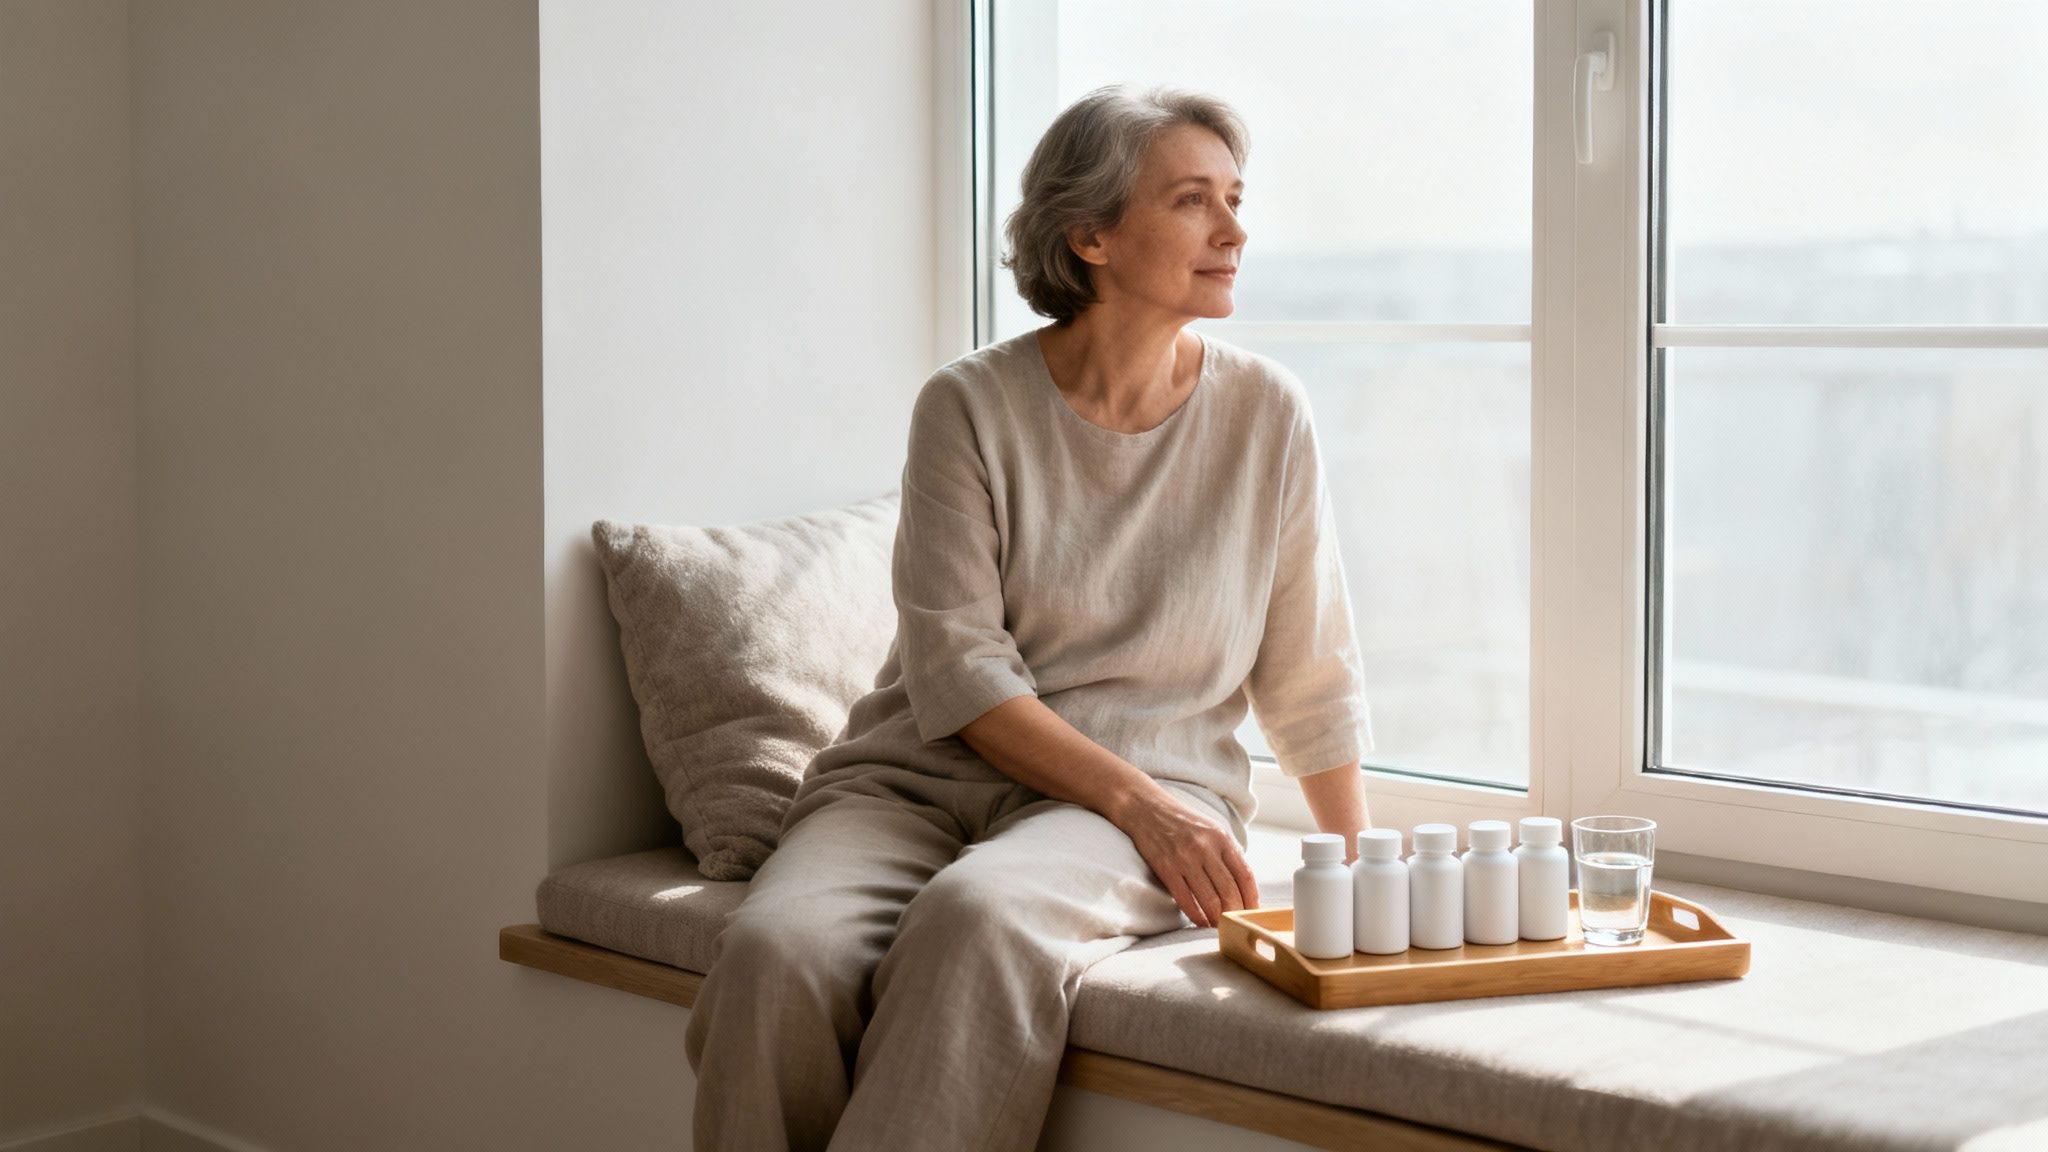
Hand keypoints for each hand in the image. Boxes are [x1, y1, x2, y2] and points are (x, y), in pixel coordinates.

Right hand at [1116, 788, 1259, 928]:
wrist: (1147, 809)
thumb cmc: (1183, 823)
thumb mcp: (1212, 830)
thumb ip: (1228, 854)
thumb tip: (1243, 888)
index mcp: (1222, 838)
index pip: (1245, 875)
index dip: (1251, 899)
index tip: (1252, 913)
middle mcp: (1206, 848)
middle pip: (1229, 890)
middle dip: (1235, 913)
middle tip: (1236, 925)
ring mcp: (1185, 858)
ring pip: (1209, 899)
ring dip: (1216, 918)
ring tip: (1219, 927)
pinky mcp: (1166, 868)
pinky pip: (1185, 899)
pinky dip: (1195, 915)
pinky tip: (1200, 922)